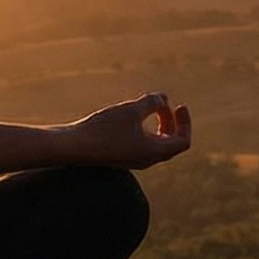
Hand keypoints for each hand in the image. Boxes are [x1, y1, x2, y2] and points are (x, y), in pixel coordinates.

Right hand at [69, 91, 191, 169]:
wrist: (74, 147)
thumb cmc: (104, 129)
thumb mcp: (131, 110)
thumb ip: (151, 102)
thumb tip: (164, 97)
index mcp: (154, 152)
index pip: (182, 142)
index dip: (185, 123)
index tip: (178, 105)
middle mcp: (147, 160)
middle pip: (170, 143)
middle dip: (170, 121)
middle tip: (162, 103)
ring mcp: (133, 160)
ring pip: (155, 144)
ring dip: (157, 125)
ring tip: (146, 106)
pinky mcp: (120, 157)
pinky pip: (141, 145)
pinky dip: (143, 129)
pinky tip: (129, 115)